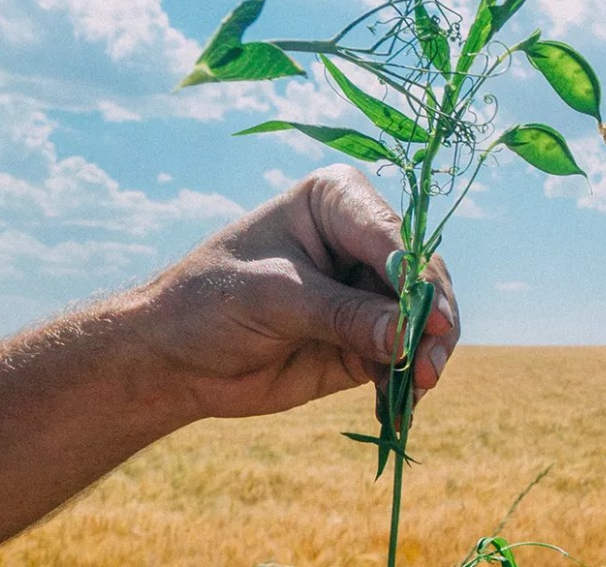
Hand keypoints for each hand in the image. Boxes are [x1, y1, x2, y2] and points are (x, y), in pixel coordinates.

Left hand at [133, 164, 457, 419]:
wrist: (174, 358)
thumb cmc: (209, 301)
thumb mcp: (275, 298)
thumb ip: (343, 315)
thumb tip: (408, 336)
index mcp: (337, 201)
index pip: (391, 234)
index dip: (416, 276)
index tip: (430, 318)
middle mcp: (362, 240)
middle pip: (421, 276)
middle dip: (431, 319)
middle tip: (430, 364)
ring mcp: (368, 291)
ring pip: (423, 318)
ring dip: (428, 354)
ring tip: (420, 387)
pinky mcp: (369, 339)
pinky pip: (405, 358)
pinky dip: (408, 381)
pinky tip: (402, 404)